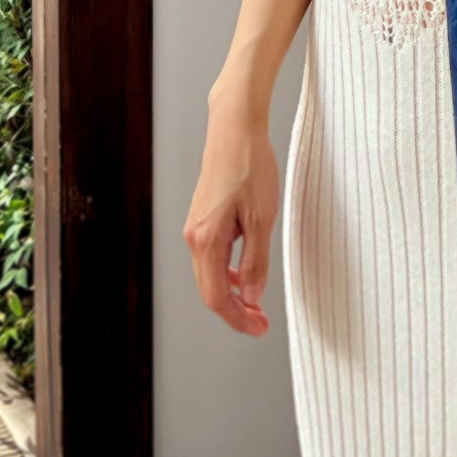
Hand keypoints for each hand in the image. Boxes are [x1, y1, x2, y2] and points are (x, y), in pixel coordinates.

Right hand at [184, 88, 280, 335]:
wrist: (234, 127)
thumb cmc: (249, 165)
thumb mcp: (262, 217)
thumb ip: (256, 261)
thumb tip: (252, 297)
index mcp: (206, 240)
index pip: (217, 296)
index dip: (238, 318)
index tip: (259, 329)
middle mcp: (194, 236)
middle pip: (210, 290)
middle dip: (235, 311)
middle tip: (261, 324)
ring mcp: (196, 226)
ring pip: (210, 274)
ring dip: (233, 293)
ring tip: (256, 305)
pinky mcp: (202, 217)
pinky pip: (212, 256)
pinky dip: (228, 272)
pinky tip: (245, 274)